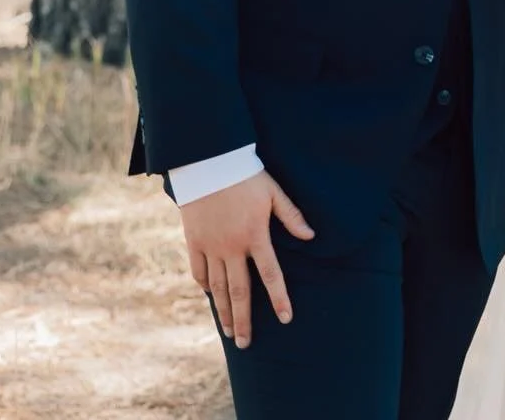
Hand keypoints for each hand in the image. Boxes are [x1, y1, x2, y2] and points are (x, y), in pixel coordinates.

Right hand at [180, 170, 313, 348]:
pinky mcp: (194, 241)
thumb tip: (311, 237)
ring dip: (223, 311)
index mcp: (255, 235)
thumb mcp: (273, 191)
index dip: (280, 298)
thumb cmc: (245, 175)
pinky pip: (199, 271)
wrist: (208, 161)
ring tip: (228, 331)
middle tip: (245, 344)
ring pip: (217, 287)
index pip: (271, 274)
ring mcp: (211, 246)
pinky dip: (204, 287)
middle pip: (240, 291)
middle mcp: (232, 247)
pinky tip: (210, 297)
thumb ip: (291, 216)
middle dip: (243, 320)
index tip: (286, 319)